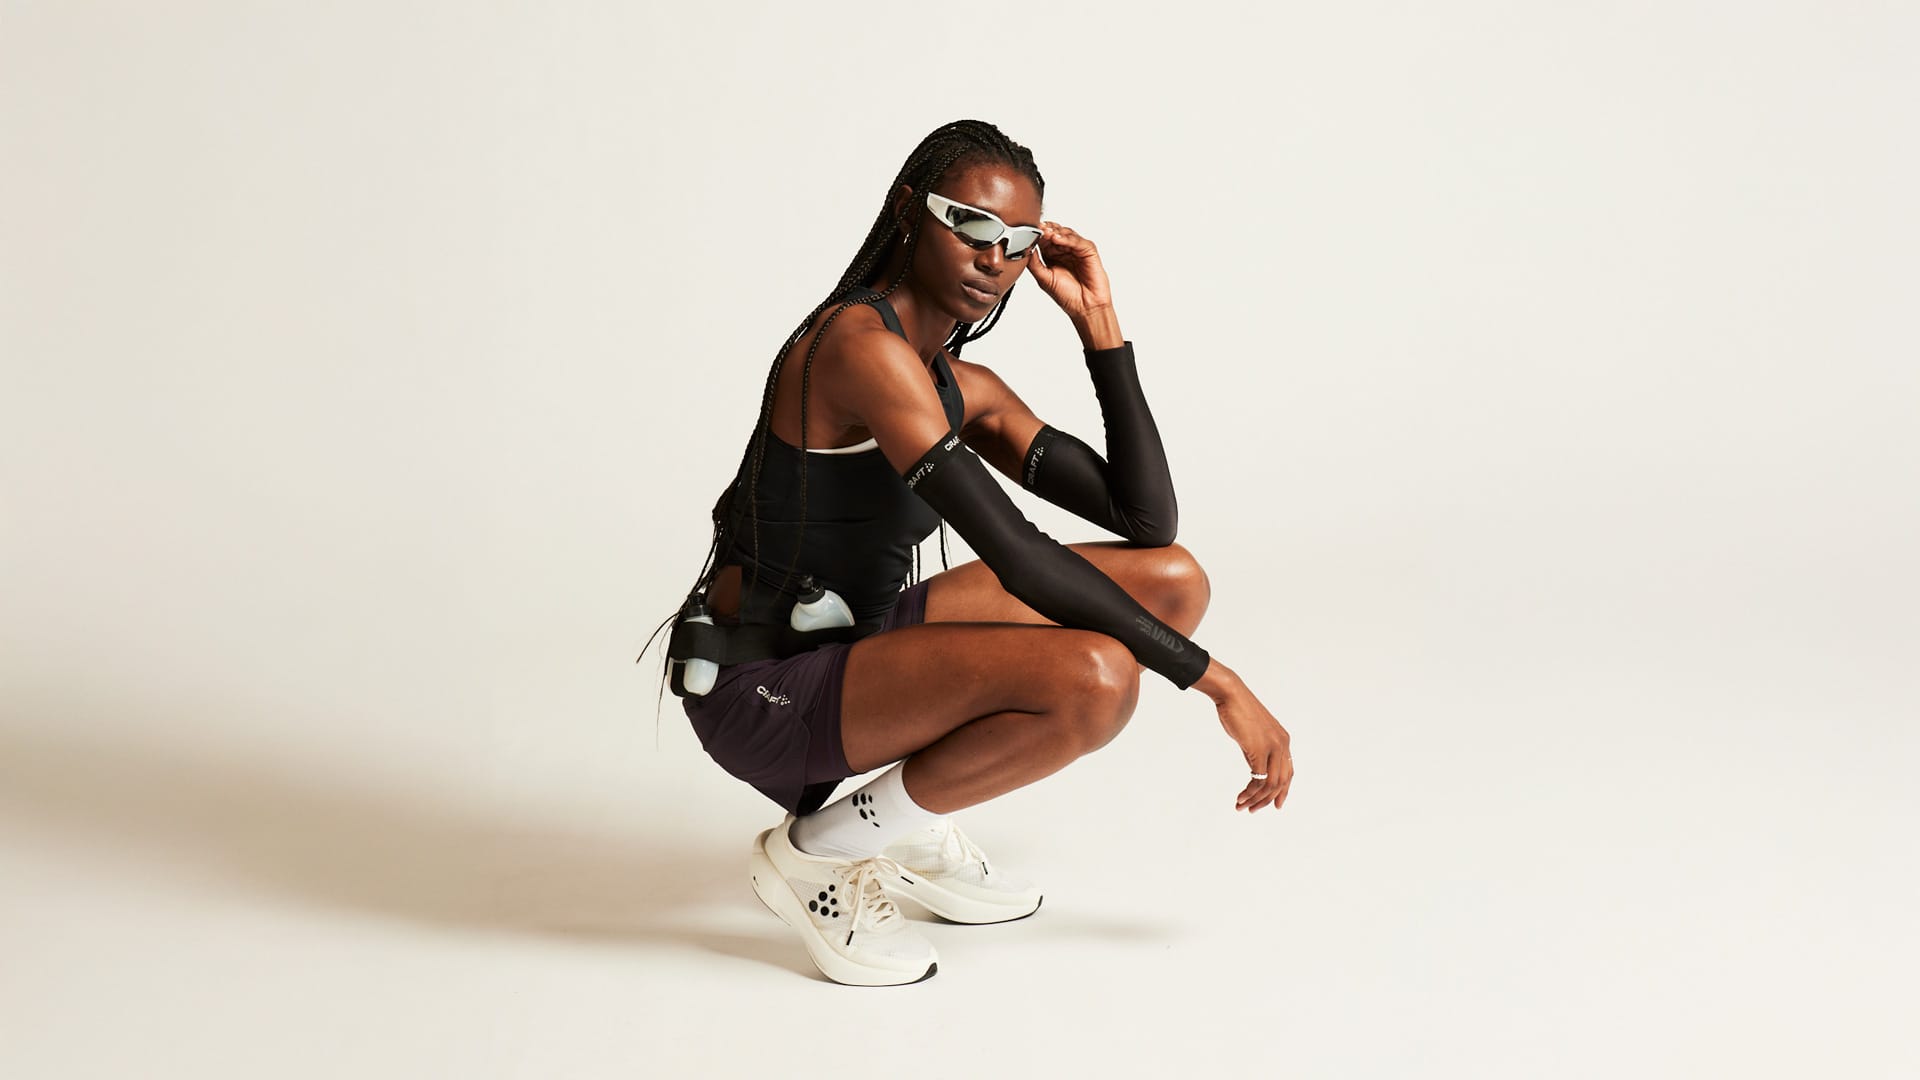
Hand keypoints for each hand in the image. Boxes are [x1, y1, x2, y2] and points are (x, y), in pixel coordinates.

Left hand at [1025, 221, 1113, 322]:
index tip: (1029, 230)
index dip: (1037, 233)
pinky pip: (1077, 240)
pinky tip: (1058, 238)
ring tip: (1047, 233)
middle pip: (1055, 232)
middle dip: (1046, 229)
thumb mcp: (1043, 278)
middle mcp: (1064, 250)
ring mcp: (1077, 249)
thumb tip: (1025, 247)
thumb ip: (1033, 262)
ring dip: (1056, 231)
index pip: (1043, 239)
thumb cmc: (1067, 296)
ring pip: (1066, 233)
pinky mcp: (1089, 251)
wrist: (1085, 308)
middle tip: (1038, 228)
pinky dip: (1067, 238)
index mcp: (1052, 255)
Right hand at [1215, 680, 1292, 813]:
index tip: (1275, 805)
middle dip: (1267, 800)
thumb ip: (1257, 753)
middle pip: (1281, 782)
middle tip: (1252, 810)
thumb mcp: (1252, 735)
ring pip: (1271, 784)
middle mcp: (1282, 745)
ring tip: (1242, 807)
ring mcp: (1273, 748)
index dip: (1283, 791)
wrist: (1231, 695)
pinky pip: (1259, 779)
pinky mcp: (1260, 750)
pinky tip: (1240, 797)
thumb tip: (1255, 772)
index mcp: (1283, 741)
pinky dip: (1250, 792)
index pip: (1288, 772)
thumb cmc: (1238, 712)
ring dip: (1256, 799)